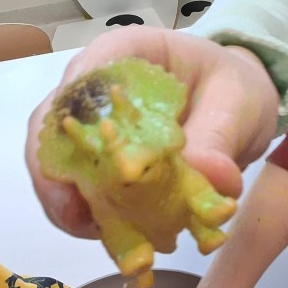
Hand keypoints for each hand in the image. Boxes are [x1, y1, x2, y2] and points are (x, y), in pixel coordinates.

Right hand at [25, 27, 277, 236]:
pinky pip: (76, 188)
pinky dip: (89, 214)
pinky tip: (113, 233)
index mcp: (123, 54)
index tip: (88, 167)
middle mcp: (91, 88)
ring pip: (54, 164)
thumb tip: (207, 176)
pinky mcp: (95, 160)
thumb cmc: (232, 88)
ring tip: (101, 232)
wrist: (237, 105)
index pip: (81, 81)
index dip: (74, 124)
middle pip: (50, 129)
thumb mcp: (237, 104)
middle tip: (80, 216)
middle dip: (57, 176)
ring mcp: (87, 127)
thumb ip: (219, 136)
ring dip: (71, 201)